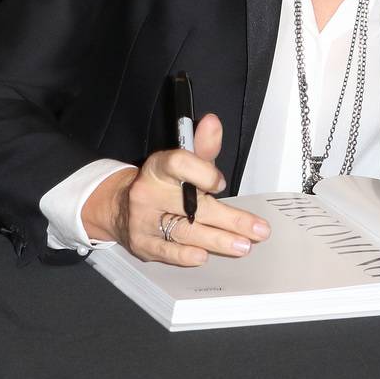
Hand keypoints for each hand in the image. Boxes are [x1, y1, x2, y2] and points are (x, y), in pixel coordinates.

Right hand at [82, 113, 270, 265]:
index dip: (203, 172)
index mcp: (158, 168)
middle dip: (230, 219)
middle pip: (193, 206)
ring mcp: (143, 220)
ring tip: (243, 246)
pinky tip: (204, 255)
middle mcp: (148, 193)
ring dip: (218, 240)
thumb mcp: (181, 162)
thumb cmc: (162, 185)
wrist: (121, 208)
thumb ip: (202, 147)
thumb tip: (213, 123)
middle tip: (258, 230)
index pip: (179, 163)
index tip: (221, 183)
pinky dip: (186, 255)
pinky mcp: (143, 244)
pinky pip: (168, 251)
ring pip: (185, 231)